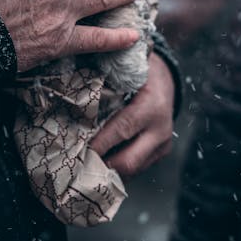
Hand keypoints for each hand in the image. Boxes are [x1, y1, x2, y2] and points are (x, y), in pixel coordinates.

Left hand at [90, 53, 173, 176]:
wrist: (166, 79)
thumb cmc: (140, 72)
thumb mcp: (126, 72)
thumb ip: (106, 84)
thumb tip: (75, 96)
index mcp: (152, 106)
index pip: (122, 128)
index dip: (100, 142)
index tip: (78, 148)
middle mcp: (160, 129)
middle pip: (129, 160)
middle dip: (102, 164)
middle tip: (78, 164)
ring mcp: (163, 144)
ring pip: (132, 169)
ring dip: (108, 169)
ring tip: (84, 165)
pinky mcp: (161, 153)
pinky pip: (137, 167)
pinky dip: (117, 166)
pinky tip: (101, 159)